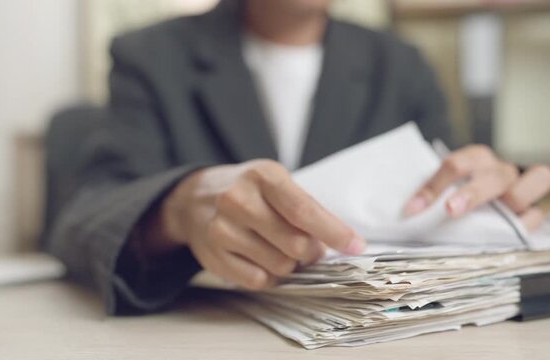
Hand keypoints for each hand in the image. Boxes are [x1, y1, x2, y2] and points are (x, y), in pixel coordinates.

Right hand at [157, 160, 364, 289]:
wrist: (194, 198)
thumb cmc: (248, 191)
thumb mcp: (276, 183)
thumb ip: (306, 208)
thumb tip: (340, 242)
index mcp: (262, 176)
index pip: (304, 211)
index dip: (334, 232)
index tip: (355, 246)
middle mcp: (238, 200)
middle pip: (295, 244)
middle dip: (312, 252)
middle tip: (312, 249)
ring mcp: (222, 229)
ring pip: (279, 266)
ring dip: (290, 265)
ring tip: (280, 249)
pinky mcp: (213, 256)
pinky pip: (258, 280)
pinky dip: (270, 276)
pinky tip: (262, 259)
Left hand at [403, 145, 549, 229]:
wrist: (500, 195)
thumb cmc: (467, 192)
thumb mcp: (450, 187)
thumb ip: (436, 194)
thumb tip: (411, 212)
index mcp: (477, 159)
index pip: (457, 164)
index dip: (435, 185)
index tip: (414, 208)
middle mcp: (501, 170)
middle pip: (493, 175)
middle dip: (473, 193)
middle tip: (451, 210)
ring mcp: (523, 187)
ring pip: (534, 180)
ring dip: (512, 200)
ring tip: (494, 219)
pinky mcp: (534, 210)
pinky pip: (537, 214)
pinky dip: (526, 224)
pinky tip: (510, 235)